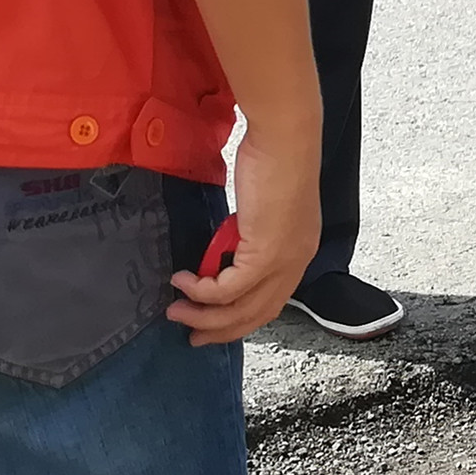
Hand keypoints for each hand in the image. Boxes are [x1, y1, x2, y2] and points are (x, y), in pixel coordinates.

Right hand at [168, 121, 320, 343]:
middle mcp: (296, 262)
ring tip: (176, 311)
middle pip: (257, 315)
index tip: (212, 325)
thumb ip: (246, 234)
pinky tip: (183, 281)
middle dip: (220, 330)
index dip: (240, 319)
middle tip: (191, 335)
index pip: (271, 301)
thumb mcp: (260, 207)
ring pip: (240, 309)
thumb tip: (222, 252)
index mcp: (299, 251)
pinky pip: (227, 288)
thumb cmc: (274, 160)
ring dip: (205, 316)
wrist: (285, 139)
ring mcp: (283, 261)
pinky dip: (202, 291)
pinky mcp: (266, 254)